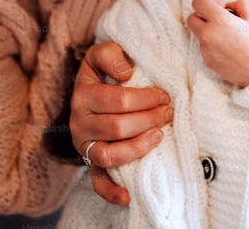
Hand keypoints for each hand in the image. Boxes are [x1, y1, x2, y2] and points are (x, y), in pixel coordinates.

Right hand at [69, 43, 173, 204]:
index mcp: (83, 95)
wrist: (91, 91)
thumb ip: (110, 54)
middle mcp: (79, 123)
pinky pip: (98, 182)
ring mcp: (85, 146)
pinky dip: (112, 192)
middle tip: (169, 112)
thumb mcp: (102, 54)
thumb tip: (125, 73)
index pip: (117, 99)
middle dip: (149, 119)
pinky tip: (128, 195)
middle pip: (117, 127)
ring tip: (160, 134)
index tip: (165, 95)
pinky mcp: (91, 164)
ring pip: (110, 154)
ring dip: (139, 147)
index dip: (145, 98)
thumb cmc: (104, 72)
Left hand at [187, 0, 248, 86]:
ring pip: (198, 34)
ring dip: (207, 31)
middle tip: (219, 20)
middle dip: (203, 16)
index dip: (208, 1)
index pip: (198, 2)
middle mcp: (208, 35)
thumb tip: (227, 6)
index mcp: (219, 20)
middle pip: (191, 18)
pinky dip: (211, 45)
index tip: (220, 7)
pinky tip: (228, 49)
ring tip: (227, 36)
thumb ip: (239, 4)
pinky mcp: (207, 62)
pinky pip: (204, 48)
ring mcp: (205, 50)